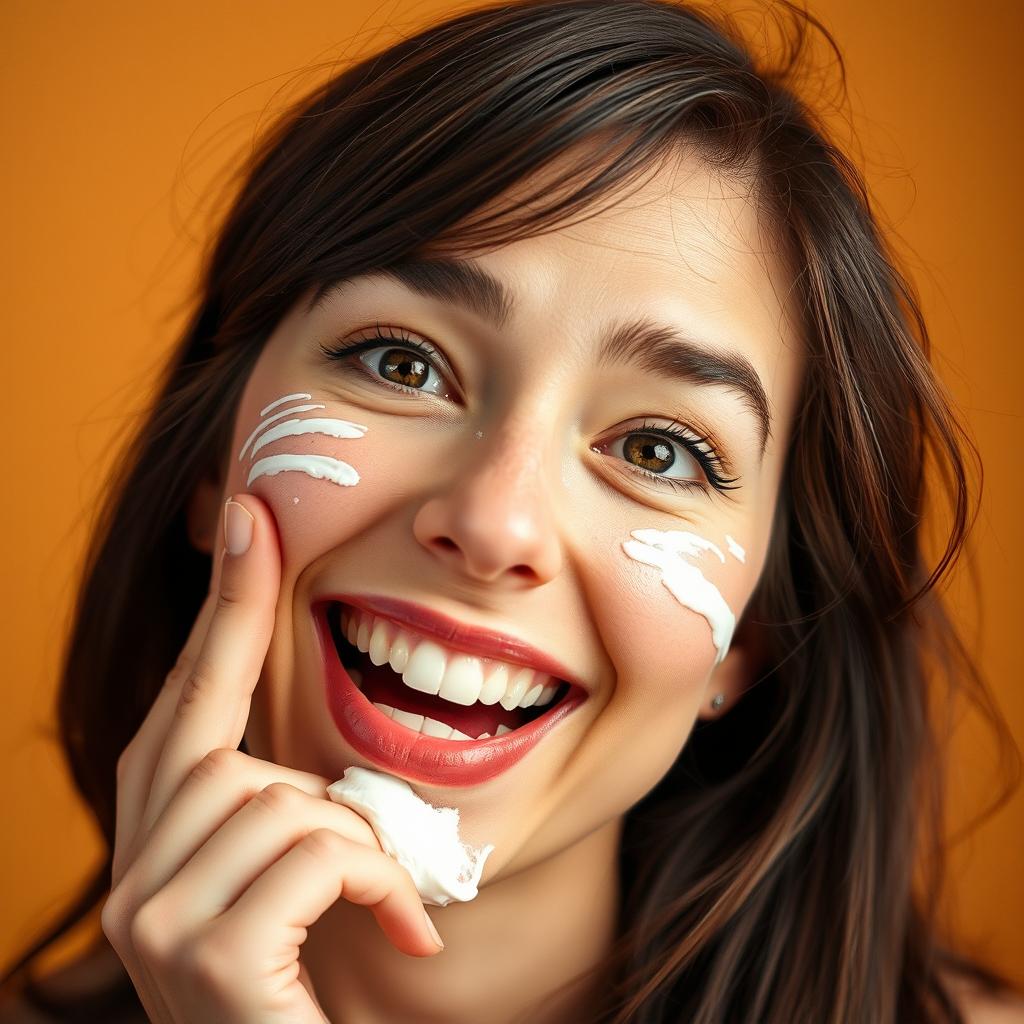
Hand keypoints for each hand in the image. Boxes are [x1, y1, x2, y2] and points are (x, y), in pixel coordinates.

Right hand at [101, 493, 442, 1023]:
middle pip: (216, 731)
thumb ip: (294, 813)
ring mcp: (155, 917)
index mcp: (160, 846)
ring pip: (284, 796)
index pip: (189, 700)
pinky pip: (319, 851)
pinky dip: (379, 880)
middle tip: (337, 738)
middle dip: (285, 707)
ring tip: (381, 901)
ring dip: (358, 842)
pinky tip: (403, 934)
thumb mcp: (298, 885)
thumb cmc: (313, 991)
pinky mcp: (207, 954)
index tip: (246, 515)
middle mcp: (133, 874)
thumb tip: (327, 759)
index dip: (222, 606)